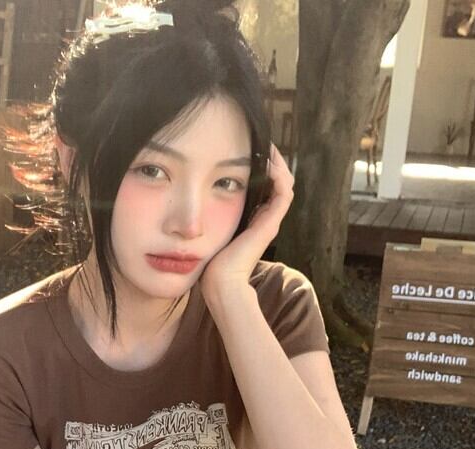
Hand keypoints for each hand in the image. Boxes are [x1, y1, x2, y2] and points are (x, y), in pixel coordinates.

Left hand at [199, 143, 293, 299]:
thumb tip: (190, 207)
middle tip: (261, 140)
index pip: (264, 187)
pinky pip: (284, 191)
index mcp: (252, 220)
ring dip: (277, 162)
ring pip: (284, 182)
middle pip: (277, 181)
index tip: (247, 148)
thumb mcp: (209, 232)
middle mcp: (264, 218)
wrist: (220, 282)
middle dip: (270, 159)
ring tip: (267, 143)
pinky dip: (279, 173)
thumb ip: (207, 218)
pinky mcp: (271, 223)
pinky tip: (268, 159)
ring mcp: (270, 221)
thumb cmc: (210, 262)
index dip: (259, 167)